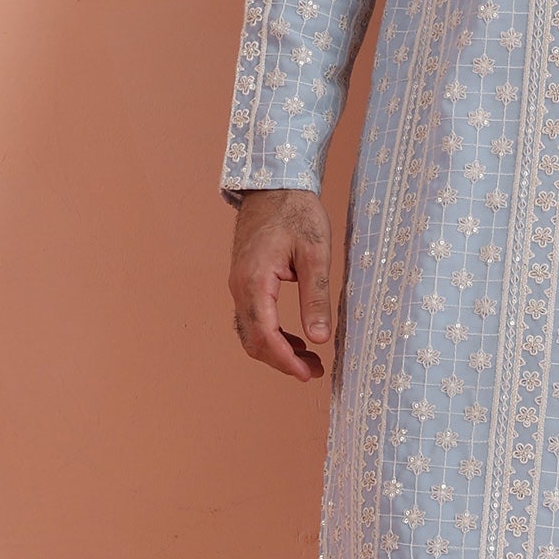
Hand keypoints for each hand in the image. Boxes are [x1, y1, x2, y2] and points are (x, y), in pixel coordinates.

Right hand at [229, 188, 334, 380]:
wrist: (275, 184)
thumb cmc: (297, 213)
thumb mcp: (315, 254)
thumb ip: (316, 298)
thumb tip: (320, 339)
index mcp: (254, 282)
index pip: (265, 336)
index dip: (286, 361)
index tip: (309, 374)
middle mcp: (239, 287)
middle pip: (253, 340)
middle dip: (282, 361)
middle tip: (314, 371)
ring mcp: (238, 284)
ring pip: (250, 331)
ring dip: (275, 350)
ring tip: (309, 359)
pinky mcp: (244, 279)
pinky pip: (251, 317)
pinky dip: (270, 334)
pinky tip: (294, 338)